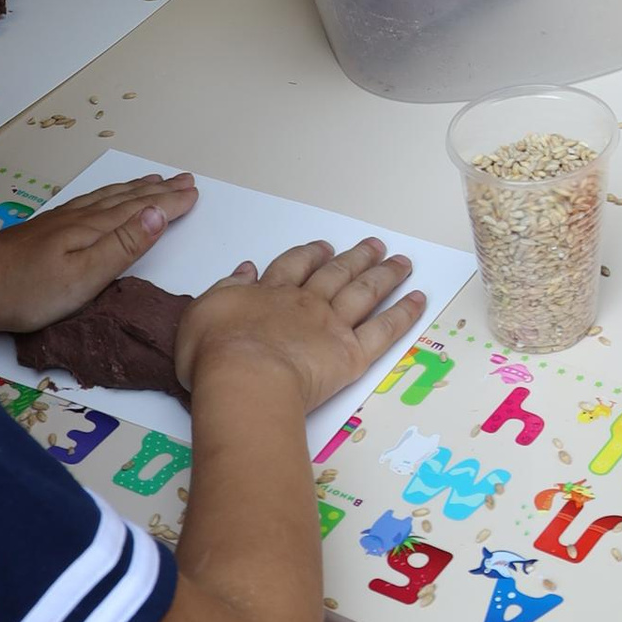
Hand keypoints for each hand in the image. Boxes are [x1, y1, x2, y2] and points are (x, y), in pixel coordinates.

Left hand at [0, 168, 196, 339]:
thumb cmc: (28, 291)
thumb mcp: (84, 276)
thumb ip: (123, 245)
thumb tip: (159, 212)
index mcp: (94, 229)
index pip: (142, 210)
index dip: (170, 202)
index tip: (194, 192)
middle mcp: (80, 218)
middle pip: (126, 199)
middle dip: (158, 191)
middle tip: (183, 180)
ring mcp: (59, 223)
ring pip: (106, 199)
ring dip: (133, 190)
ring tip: (151, 181)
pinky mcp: (44, 231)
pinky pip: (88, 203)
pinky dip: (105, 196)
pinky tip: (102, 199)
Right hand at [179, 233, 422, 416]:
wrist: (244, 377)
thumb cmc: (214, 352)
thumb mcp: (203, 312)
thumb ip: (227, 289)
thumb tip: (245, 270)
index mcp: (268, 293)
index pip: (294, 265)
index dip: (311, 254)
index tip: (325, 247)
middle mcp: (304, 302)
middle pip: (336, 272)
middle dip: (356, 257)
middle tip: (375, 244)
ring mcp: (331, 325)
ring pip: (364, 292)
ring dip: (385, 274)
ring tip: (402, 262)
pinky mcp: (351, 354)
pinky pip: (384, 330)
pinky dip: (404, 313)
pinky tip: (419, 299)